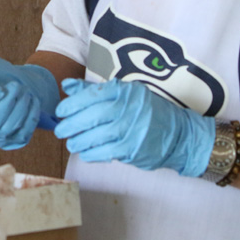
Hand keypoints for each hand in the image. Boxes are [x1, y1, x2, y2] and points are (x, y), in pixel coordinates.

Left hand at [54, 78, 214, 176]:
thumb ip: (94, 90)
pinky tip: (84, 152)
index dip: (72, 104)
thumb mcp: (125, 93)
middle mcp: (127, 109)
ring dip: (77, 141)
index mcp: (124, 91)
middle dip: (70, 124)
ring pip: (95, 136)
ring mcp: (130, 130)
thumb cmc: (147, 111)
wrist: (179, 135)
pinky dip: (90, 153)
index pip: (91, 95)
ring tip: (71, 142)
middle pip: (90, 117)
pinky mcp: (131, 150)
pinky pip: (103, 152)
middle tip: (60, 129)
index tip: (60, 111)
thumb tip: (67, 86)